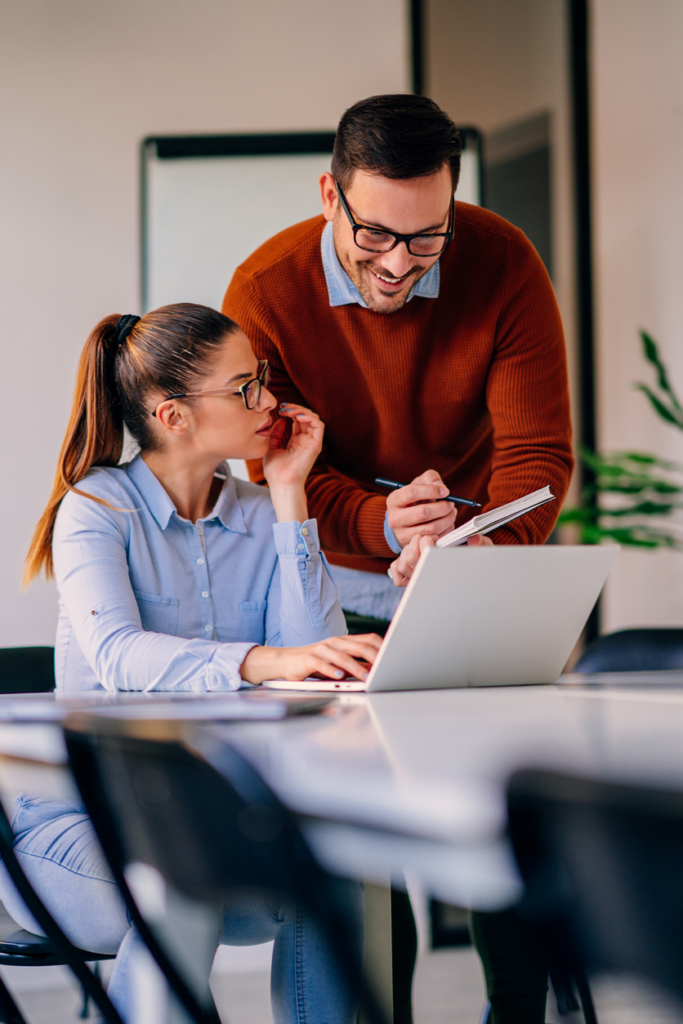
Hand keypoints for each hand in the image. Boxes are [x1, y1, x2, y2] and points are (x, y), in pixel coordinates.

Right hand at [240, 634, 383, 684]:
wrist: (285, 661)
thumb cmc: (314, 663)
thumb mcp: (338, 662)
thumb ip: (356, 663)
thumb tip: (377, 669)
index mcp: (344, 641)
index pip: (368, 639)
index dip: (382, 648)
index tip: (394, 658)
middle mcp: (335, 642)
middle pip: (359, 646)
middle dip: (374, 657)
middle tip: (385, 668)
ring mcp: (321, 649)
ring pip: (342, 656)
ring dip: (356, 668)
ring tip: (366, 678)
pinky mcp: (308, 659)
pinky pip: (322, 663)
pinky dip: (331, 670)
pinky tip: (339, 676)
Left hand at [263, 404, 323, 521]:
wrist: (281, 483)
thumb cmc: (275, 471)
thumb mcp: (270, 447)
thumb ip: (275, 434)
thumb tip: (281, 420)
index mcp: (296, 441)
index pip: (298, 420)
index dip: (290, 411)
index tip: (279, 409)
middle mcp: (306, 441)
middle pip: (306, 417)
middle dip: (295, 408)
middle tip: (283, 407)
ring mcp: (312, 442)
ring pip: (313, 418)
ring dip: (302, 411)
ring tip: (289, 411)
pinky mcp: (316, 445)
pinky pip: (319, 426)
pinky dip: (310, 417)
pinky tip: (297, 417)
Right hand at [386, 470, 455, 548]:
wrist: (404, 523)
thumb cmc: (415, 500)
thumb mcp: (419, 484)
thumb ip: (429, 478)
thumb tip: (440, 485)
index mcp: (394, 500)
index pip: (412, 492)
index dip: (432, 491)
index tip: (446, 491)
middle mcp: (394, 518)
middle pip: (423, 513)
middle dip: (443, 507)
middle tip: (451, 503)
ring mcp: (402, 534)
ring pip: (431, 528)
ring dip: (447, 519)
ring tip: (451, 512)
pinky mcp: (413, 546)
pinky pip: (435, 538)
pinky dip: (446, 530)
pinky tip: (447, 523)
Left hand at [389, 532, 493, 586]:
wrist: (470, 573)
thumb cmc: (474, 560)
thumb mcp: (483, 549)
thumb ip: (481, 544)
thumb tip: (473, 539)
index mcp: (443, 572)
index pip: (425, 562)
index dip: (425, 547)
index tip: (431, 539)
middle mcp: (426, 580)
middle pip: (411, 559)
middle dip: (418, 542)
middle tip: (429, 537)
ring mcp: (415, 582)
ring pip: (403, 563)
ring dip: (410, 549)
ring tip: (422, 544)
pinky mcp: (406, 580)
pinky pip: (396, 570)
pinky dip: (400, 560)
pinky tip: (412, 554)